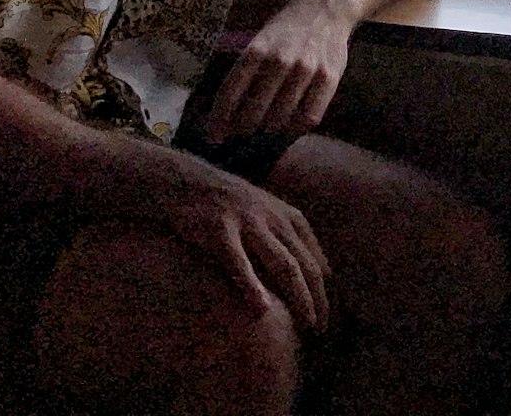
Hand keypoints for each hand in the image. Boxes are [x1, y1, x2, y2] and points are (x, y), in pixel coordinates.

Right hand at [157, 153, 330, 330]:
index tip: (327, 315)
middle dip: (317, 299)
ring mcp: (247, 222)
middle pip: (305, 265)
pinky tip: (262, 309)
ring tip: (306, 324)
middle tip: (321, 330)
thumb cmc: (226, 203)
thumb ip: (286, 237)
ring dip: (299, 297)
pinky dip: (252, 286)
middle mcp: (273, 218)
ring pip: (284, 265)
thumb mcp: (264, 211)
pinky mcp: (219, 230)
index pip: (315, 258)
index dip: (324, 289)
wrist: (183, 181)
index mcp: (287, 216)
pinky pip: (239, 262)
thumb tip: (310, 272)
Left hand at [205, 0, 351, 141]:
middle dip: (244, 129)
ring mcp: (306, 70)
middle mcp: (279, 61)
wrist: (325, 8)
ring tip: (266, 130)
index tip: (213, 137)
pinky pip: (309, 117)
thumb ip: (246, 74)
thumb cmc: (285, 31)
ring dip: (270, 131)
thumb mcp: (259, 43)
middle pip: (254, 112)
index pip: (231, 92)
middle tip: (242, 134)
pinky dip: (296, 129)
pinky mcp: (328, 78)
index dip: (219, 119)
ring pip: (281, 119)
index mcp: (256, 50)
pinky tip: (290, 127)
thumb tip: (227, 113)